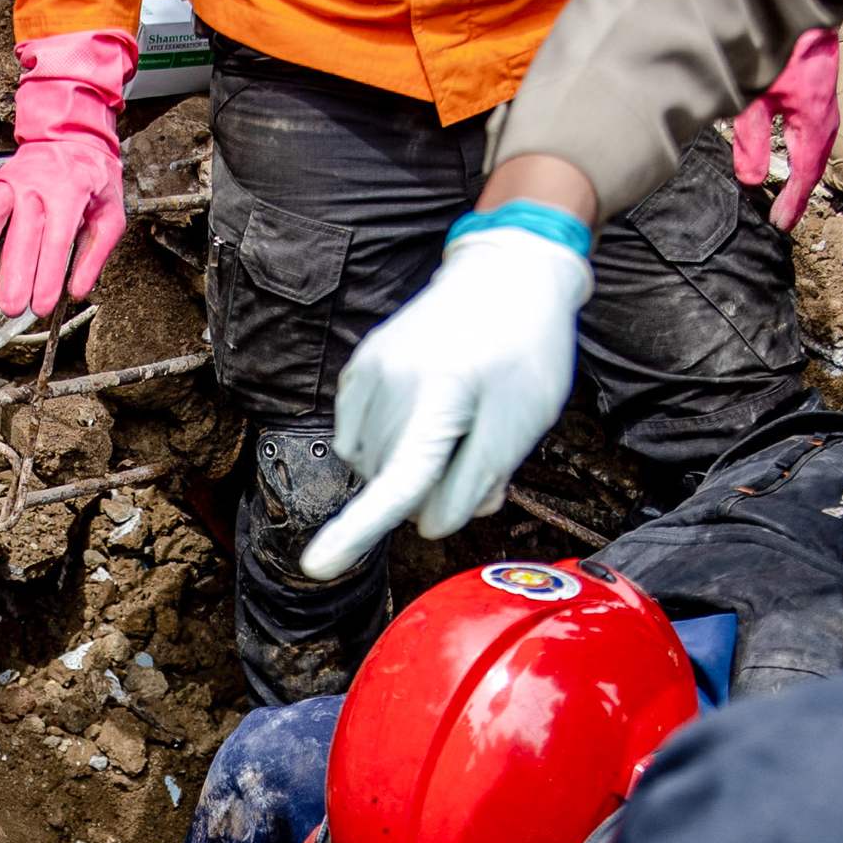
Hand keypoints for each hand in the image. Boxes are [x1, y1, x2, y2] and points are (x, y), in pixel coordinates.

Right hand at [0, 32, 135, 317]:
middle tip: (11, 305)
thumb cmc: (93, 178)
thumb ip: (96, 252)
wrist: (72, 134)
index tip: (42, 305)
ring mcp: (12, 180)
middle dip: (16, 270)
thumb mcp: (111, 212)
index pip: (57, 239)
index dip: (49, 274)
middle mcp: (38, 184)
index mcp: (71, 191)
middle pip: (24, 230)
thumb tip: (76, 291)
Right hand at [302, 220, 589, 579]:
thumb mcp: (523, 424)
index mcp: (442, 397)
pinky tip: (422, 418)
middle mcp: (393, 383)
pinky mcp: (359, 367)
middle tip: (478, 447)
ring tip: (455, 424)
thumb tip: (427, 523)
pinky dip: (387, 445)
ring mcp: (369, 371)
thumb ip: (476, 482)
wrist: (507, 275)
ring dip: (411, 465)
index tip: (316, 566)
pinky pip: (358, 438)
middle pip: (396, 484)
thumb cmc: (526, 351)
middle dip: (434, 487)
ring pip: (376, 465)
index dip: (359, 531)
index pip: (398, 481)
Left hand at [730, 28, 838, 231]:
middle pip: (814, 166)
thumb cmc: (779, 46)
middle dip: (799, 195)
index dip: (792, 202)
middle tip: (784, 219)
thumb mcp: (755, 95)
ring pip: (816, 150)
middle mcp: (826, 118)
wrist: (800, 5)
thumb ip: (751, 138)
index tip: (780, 224)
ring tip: (789, 197)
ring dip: (803, 175)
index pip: (805, 174)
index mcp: (814, 123)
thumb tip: (753, 181)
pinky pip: (816, 135)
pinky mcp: (821, 95)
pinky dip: (806, 154)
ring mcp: (827, 106)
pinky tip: (795, 157)